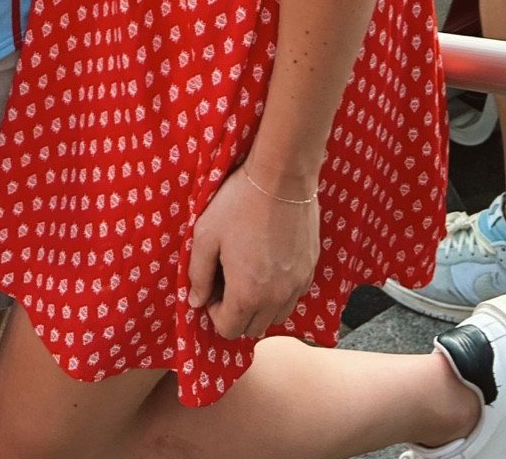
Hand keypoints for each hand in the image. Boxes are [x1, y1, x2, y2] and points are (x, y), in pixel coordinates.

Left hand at [186, 163, 319, 339]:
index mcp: (247, 294)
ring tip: (249, 273)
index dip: (213, 312)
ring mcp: (297, 284)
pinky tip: (268, 262)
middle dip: (236, 312)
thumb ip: (197, 273)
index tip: (211, 286)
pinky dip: (279, 291)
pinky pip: (293, 295)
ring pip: (276, 315)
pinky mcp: (310, 269)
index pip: (228, 329)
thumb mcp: (205, 234)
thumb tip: (195, 300)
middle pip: (253, 327)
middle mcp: (276, 297)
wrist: (282, 176)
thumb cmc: (239, 202)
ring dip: (260, 306)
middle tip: (227, 280)